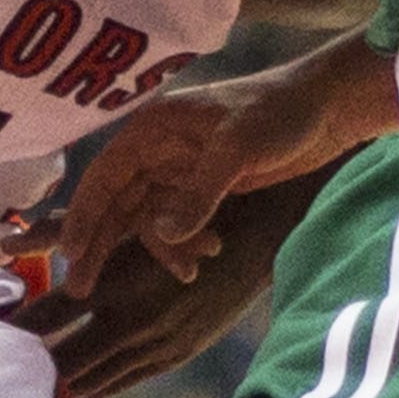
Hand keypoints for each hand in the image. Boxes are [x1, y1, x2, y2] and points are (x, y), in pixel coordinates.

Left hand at [1, 220, 268, 397]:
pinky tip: (68, 395)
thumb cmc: (183, 214)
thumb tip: (13, 240)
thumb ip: (69, 232)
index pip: (45, 318)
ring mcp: (155, 345)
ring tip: (17, 395)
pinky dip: (90, 390)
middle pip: (62, 359)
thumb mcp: (126, 218)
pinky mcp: (174, 356)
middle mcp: (132, 319)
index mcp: (115, 280)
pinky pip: (121, 383)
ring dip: (56, 387)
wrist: (256, 237)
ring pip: (91, 379)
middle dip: (25, 369)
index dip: (10, 332)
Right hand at [20, 78, 316, 301]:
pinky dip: (185, 245)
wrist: (326, 108)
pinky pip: (177, 224)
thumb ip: (199, 194)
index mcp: (152, 128)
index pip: (104, 177)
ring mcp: (179, 170)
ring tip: (187, 273)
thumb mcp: (237, 150)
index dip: (83, 217)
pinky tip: (204, 259)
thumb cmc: (279, 112)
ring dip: (160, 249)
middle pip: (115, 203)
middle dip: (102, 245)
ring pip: (146, 220)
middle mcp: (157, 149)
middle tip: (82, 289)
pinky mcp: (202, 188)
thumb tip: (162, 235)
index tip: (71, 256)